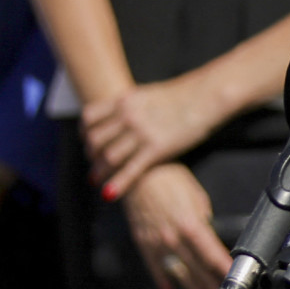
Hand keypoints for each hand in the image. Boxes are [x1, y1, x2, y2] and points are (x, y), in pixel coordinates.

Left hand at [84, 72, 230, 194]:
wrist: (205, 96)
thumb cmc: (181, 96)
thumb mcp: (147, 94)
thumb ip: (130, 106)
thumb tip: (119, 116)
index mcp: (124, 100)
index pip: (89, 118)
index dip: (84, 133)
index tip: (87, 143)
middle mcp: (128, 116)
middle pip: (95, 140)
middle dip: (91, 155)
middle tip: (94, 163)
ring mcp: (141, 132)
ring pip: (108, 157)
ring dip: (100, 171)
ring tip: (97, 179)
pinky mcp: (157, 148)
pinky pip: (131, 170)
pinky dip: (117, 183)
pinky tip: (110, 194)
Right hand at [120, 162, 230, 288]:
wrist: (137, 175)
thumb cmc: (169, 179)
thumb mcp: (196, 196)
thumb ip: (203, 220)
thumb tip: (209, 234)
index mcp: (191, 224)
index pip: (212, 253)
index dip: (224, 269)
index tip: (234, 278)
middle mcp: (174, 238)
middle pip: (197, 268)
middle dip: (211, 283)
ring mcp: (158, 243)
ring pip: (178, 272)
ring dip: (191, 288)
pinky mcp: (143, 244)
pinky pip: (154, 268)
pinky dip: (162, 282)